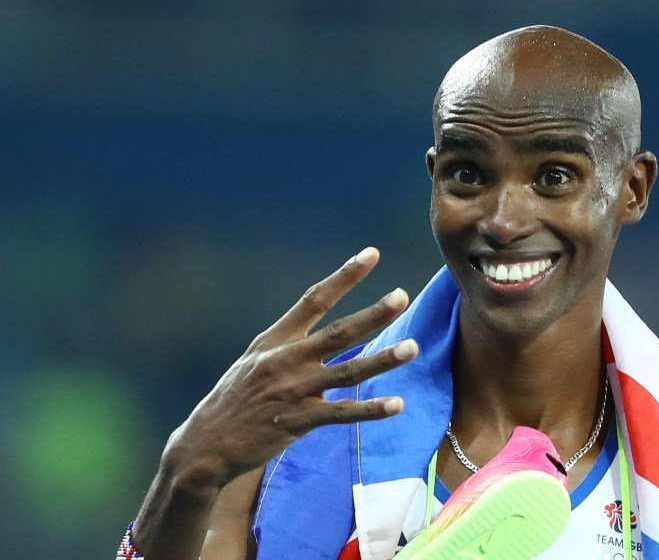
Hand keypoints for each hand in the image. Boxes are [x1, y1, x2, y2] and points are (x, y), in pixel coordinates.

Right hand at [162, 246, 415, 489]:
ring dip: (383, 360)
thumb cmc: (235, 398)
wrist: (205, 444)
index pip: (315, 299)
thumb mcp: (255, 360)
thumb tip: (324, 330)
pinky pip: (342, 413)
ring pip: (347, 372)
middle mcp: (287, 359)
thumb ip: (290, 343)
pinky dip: (370, 409)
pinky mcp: (298, 422)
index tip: (371, 254)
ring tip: (412, 347)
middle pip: (339, 333)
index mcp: (276, 339)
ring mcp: (293, 390)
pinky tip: (397, 404)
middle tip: (402, 295)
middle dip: (373, 314)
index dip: (345, 276)